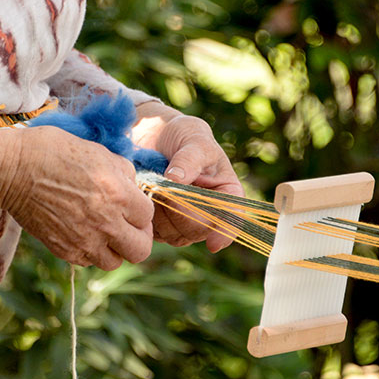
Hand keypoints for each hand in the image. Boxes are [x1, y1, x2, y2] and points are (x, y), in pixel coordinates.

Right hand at [0, 125, 153, 269]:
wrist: (12, 170)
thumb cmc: (55, 152)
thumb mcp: (99, 152)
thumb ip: (124, 173)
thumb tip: (134, 188)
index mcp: (118, 195)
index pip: (148, 216)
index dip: (142, 210)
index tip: (132, 205)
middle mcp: (105, 223)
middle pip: (141, 250)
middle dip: (139, 238)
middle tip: (129, 226)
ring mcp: (84, 241)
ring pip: (115, 262)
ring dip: (114, 249)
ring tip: (105, 232)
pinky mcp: (63, 250)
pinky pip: (88, 262)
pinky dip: (90, 252)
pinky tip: (84, 233)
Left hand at [133, 106, 243, 252]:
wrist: (155, 138)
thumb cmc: (183, 135)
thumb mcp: (193, 138)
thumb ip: (189, 159)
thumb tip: (176, 180)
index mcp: (228, 193)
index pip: (233, 219)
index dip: (225, 233)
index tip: (214, 244)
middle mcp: (211, 213)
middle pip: (200, 230)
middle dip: (180, 211)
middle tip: (163, 186)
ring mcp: (187, 222)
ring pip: (177, 235)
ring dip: (161, 213)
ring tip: (154, 184)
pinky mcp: (164, 226)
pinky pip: (157, 234)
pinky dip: (148, 217)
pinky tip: (146, 194)